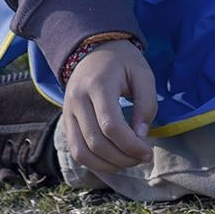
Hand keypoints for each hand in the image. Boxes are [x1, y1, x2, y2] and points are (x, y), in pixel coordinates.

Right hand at [61, 40, 156, 173]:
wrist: (94, 48)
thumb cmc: (123, 61)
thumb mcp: (142, 74)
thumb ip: (146, 104)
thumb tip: (140, 137)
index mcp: (98, 84)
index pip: (110, 125)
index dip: (130, 145)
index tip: (148, 151)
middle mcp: (78, 98)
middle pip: (96, 142)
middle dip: (122, 157)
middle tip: (142, 158)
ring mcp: (68, 110)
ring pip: (82, 152)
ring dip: (107, 165)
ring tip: (129, 161)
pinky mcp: (66, 120)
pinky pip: (75, 150)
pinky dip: (94, 162)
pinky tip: (113, 160)